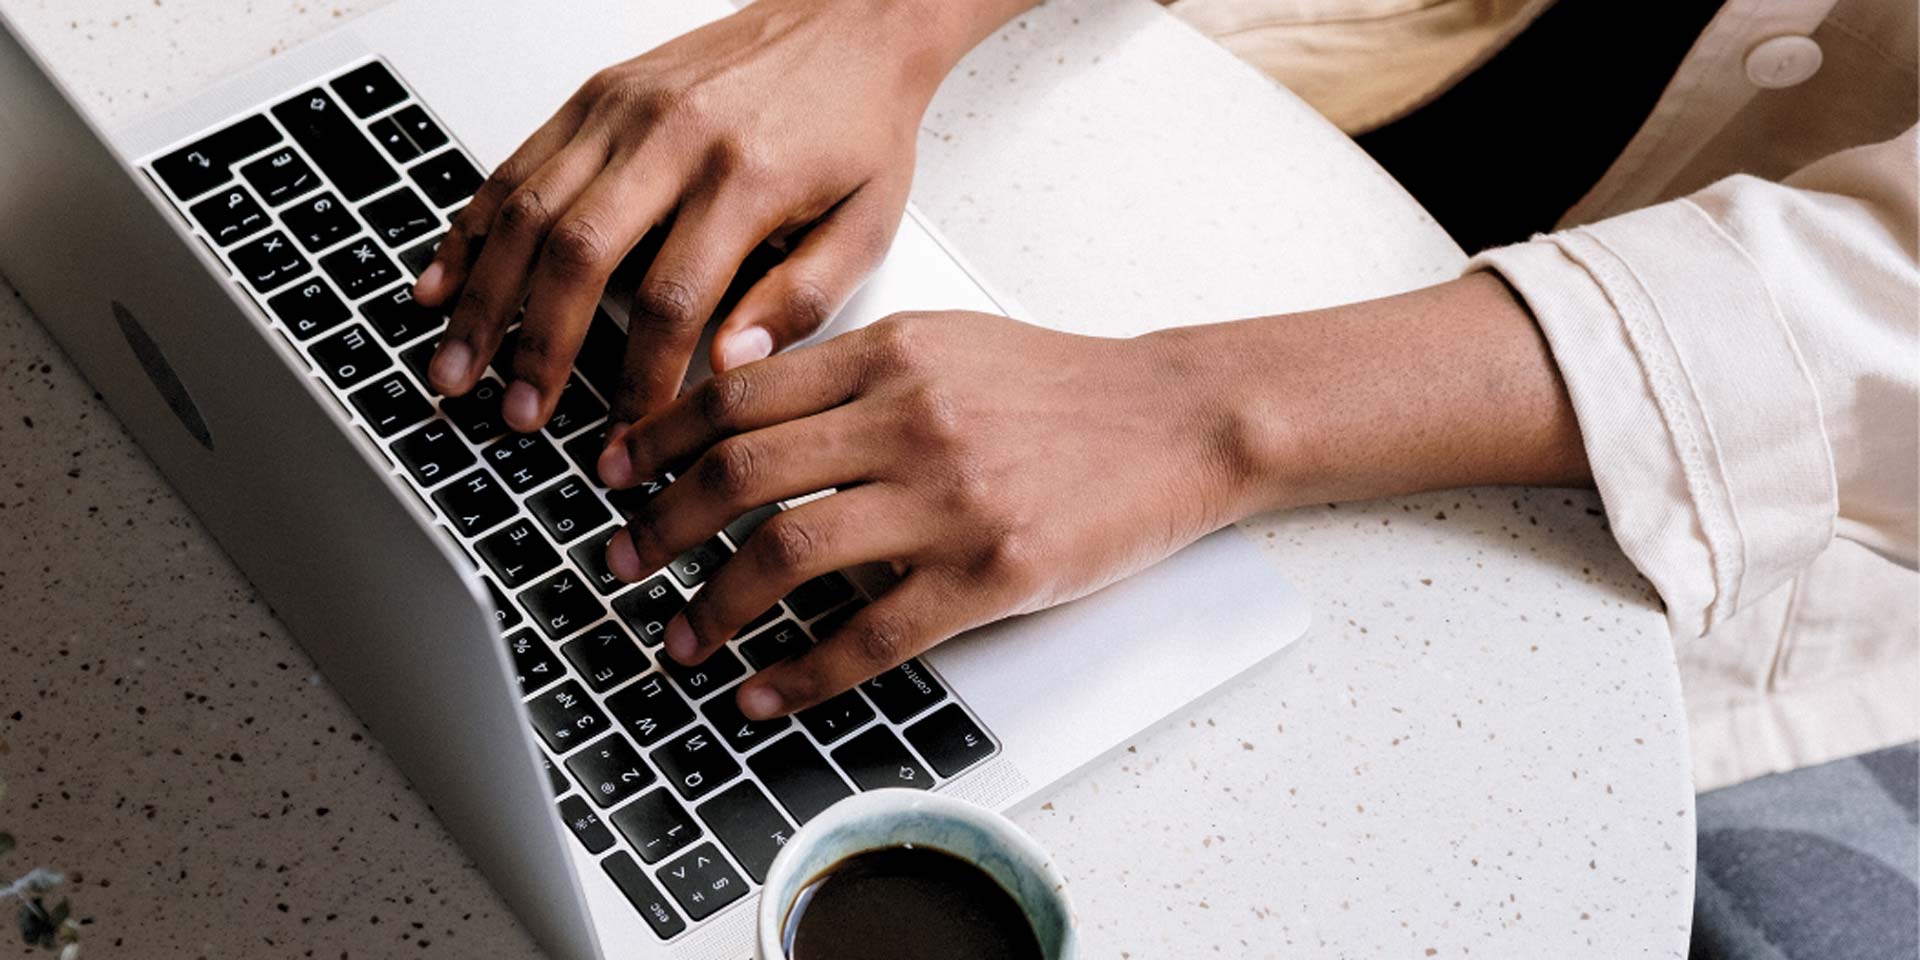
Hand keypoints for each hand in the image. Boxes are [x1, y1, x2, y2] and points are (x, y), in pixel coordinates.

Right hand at [411, 0, 1009, 430]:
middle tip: (514, 414)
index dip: (639, 380)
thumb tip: (730, 370)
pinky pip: (516, 165)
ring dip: (483, 298)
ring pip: (527, 209)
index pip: (673, 301)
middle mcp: (673, 136)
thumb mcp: (866, 223)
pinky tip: (444, 282)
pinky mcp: (596, 95)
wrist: (851, 20)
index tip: (627, 437)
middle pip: (578, 254)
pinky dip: (470, 229)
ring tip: (455, 367)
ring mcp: (624, 109)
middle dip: (536, 347)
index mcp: (745, 176)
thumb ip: (803, 301)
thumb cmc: (858, 125)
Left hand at [597, 312, 1255, 717]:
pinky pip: (869, 635)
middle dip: (658, 527)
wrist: (1179, 420)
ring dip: (712, 607)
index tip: (614, 472)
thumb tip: (742, 403)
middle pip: (739, 474)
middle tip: (620, 562)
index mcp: (890, 353)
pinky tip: (763, 692)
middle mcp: (909, 418)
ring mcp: (950, 498)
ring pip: (787, 553)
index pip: (737, 394)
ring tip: (680, 640)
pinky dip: (799, 673)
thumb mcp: (950, 342)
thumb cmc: (1065, 388)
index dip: (657, 438)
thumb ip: (852, 368)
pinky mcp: (991, 572)